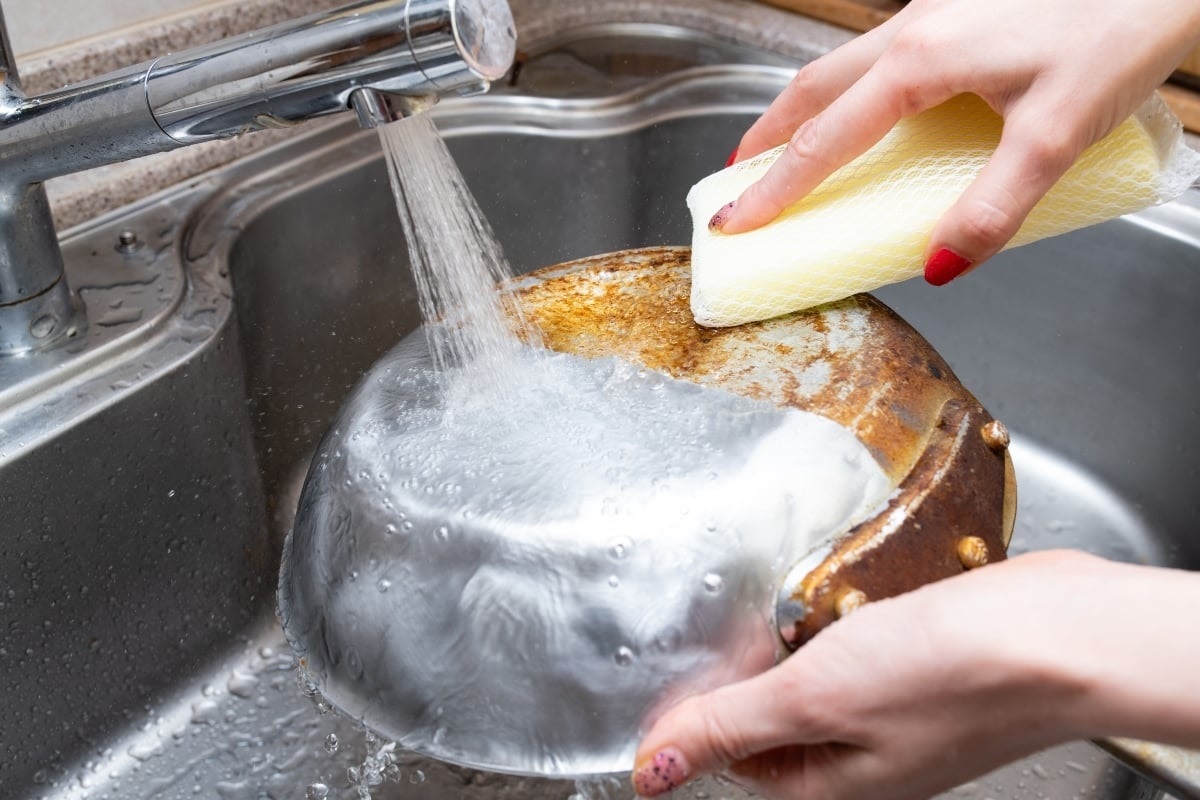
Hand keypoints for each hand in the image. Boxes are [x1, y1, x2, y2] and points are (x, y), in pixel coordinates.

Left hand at [631, 550, 1199, 798]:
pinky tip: (852, 599)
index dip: (706, 711)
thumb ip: (728, 728)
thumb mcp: (812, 698)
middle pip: (778, 718)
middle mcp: (867, 757)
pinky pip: (862, 650)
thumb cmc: (952, 675)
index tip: (691, 663)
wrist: (1059, 633)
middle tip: (752, 623)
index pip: (739, 758)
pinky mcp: (927, 669)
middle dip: (755, 669)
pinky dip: (846, 622)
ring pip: (820, 678)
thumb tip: (654, 772)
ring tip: (804, 606)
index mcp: (832, 784)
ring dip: (802, 640)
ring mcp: (900, 713)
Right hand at [715, 0, 1199, 283]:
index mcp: (920, 62)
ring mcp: (933, 9)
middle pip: (812, 89)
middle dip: (766, 138)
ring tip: (785, 148)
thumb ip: (994, 207)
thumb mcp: (1057, 134)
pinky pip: (878, 52)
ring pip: (841, 64)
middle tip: (737, 182)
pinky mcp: (959, 6)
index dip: (774, 189)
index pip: (823, 141)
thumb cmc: (1121, 24)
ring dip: (801, 109)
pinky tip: (869, 108)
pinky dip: (847, 89)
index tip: (735, 222)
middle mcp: (913, 27)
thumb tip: (941, 265)